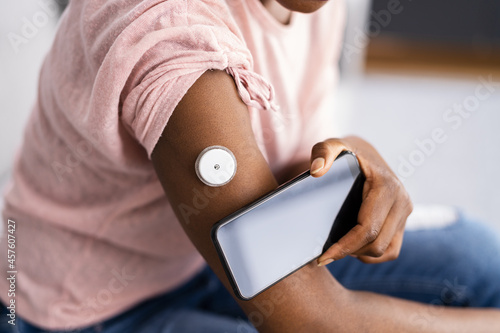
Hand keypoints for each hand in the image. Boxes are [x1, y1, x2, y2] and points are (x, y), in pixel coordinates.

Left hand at [311, 136, 412, 265]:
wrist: (365, 153)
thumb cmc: (347, 152)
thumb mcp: (333, 146)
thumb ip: (323, 153)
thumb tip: (317, 170)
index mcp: (387, 187)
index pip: (368, 229)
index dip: (344, 247)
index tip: (323, 257)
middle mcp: (402, 201)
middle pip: (376, 244)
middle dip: (349, 252)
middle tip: (325, 255)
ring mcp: (405, 213)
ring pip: (385, 251)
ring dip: (361, 254)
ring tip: (339, 249)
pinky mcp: (403, 221)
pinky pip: (392, 250)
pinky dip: (373, 254)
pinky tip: (354, 247)